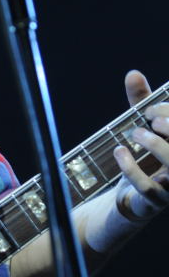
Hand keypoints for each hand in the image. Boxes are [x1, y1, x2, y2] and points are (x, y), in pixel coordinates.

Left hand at [114, 70, 168, 219]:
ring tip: (136, 133)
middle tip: (149, 120)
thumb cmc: (143, 157)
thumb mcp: (142, 127)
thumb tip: (133, 73)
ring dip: (156, 145)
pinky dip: (131, 168)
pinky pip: (147, 188)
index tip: (148, 109)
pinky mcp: (154, 202)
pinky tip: (119, 151)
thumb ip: (140, 102)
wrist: (131, 198)